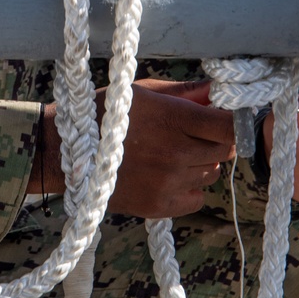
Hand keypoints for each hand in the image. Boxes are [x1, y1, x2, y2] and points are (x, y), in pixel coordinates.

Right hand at [29, 79, 235, 218]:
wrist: (64, 153)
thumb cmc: (105, 114)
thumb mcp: (144, 93)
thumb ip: (186, 92)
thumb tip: (219, 90)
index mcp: (174, 119)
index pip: (230, 126)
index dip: (234, 121)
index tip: (226, 118)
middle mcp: (176, 153)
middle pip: (225, 151)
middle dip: (214, 140)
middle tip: (191, 134)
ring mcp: (169, 183)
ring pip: (211, 173)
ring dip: (200, 163)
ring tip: (171, 153)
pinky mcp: (159, 207)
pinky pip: (197, 198)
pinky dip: (189, 188)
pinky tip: (166, 175)